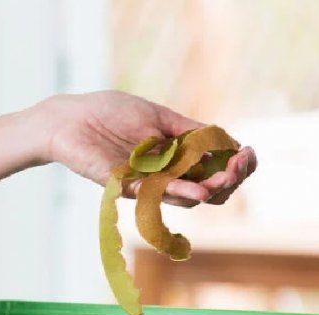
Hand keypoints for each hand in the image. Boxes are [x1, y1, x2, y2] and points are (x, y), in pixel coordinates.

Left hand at [40, 91, 256, 206]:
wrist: (69, 119)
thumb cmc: (109, 112)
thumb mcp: (158, 116)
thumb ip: (189, 130)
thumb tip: (227, 142)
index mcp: (176, 156)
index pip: (215, 170)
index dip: (237, 166)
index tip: (249, 153)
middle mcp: (164, 175)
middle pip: (208, 190)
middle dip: (230, 180)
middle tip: (240, 165)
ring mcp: (146, 184)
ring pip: (187, 197)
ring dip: (211, 188)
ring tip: (225, 179)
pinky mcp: (125, 187)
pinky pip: (156, 195)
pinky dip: (179, 191)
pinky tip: (199, 189)